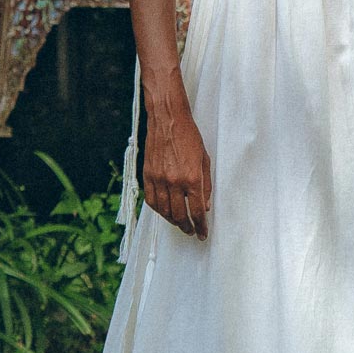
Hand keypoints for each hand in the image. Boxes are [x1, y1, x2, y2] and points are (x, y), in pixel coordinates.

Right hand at [142, 105, 212, 238]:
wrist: (168, 119)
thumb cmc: (189, 137)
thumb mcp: (204, 160)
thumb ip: (206, 185)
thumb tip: (204, 207)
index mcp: (192, 178)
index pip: (196, 211)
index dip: (201, 226)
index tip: (202, 234)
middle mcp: (174, 182)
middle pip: (179, 215)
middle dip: (187, 227)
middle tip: (192, 231)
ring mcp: (158, 179)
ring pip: (164, 211)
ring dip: (172, 221)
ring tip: (179, 223)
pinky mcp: (147, 175)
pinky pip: (151, 200)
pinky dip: (158, 210)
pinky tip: (164, 211)